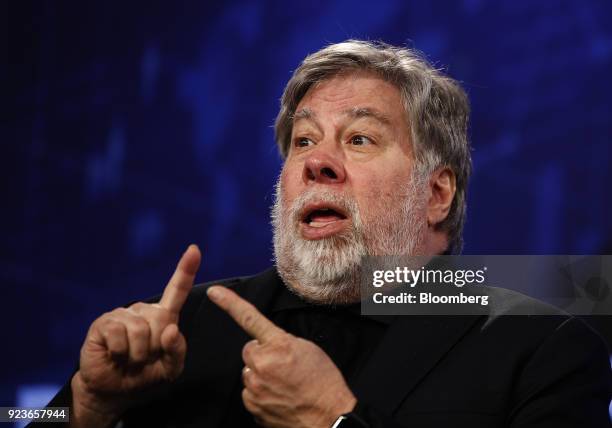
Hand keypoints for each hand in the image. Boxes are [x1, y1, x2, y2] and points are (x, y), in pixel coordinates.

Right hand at [70, 245, 200, 426]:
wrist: (113, 392)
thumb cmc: (144, 376)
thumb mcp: (169, 368)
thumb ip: (177, 350)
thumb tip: (171, 330)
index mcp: (163, 317)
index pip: (177, 291)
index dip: (186, 270)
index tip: (194, 249)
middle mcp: (143, 310)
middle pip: (162, 320)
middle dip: (156, 346)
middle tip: (145, 359)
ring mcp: (122, 314)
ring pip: (141, 329)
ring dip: (138, 353)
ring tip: (130, 359)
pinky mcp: (103, 323)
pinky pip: (120, 335)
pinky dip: (121, 353)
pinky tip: (115, 355)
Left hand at [207, 286, 356, 427]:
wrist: (328, 417)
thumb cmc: (323, 382)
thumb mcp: (307, 349)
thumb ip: (282, 342)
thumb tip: (267, 346)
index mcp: (278, 345)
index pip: (249, 318)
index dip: (229, 302)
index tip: (214, 292)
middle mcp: (262, 364)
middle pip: (249, 351)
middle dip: (262, 355)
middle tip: (283, 366)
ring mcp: (255, 387)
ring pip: (249, 373)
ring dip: (261, 375)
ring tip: (285, 384)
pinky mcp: (252, 406)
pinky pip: (250, 393)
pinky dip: (261, 393)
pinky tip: (279, 397)